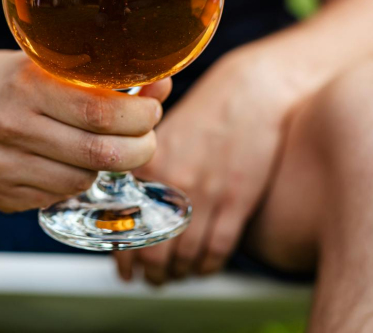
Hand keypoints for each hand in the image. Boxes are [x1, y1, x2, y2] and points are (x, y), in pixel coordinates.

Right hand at [0, 50, 170, 212]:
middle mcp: (9, 126)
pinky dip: (72, 182)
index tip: (151, 111)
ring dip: (104, 168)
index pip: (101, 113)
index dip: (140, 117)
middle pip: (98, 154)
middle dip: (138, 149)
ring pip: (81, 182)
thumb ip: (107, 78)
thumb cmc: (12, 79)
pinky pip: (56, 198)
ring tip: (99, 147)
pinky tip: (64, 161)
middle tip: (144, 139)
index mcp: (27, 85)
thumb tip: (162, 86)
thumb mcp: (52, 63)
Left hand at [115, 46, 302, 283]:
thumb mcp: (163, 135)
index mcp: (148, 166)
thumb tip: (128, 206)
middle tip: (151, 279)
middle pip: (154, 250)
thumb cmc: (204, 113)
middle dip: (150, 273)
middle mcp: (172, 184)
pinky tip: (204, 267)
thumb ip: (144, 170)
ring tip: (175, 276)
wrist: (248, 93)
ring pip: (185, 255)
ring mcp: (205, 194)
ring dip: (178, 274)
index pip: (126, 225)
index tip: (125, 268)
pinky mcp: (236, 200)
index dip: (123, 255)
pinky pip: (217, 249)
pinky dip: (208, 266)